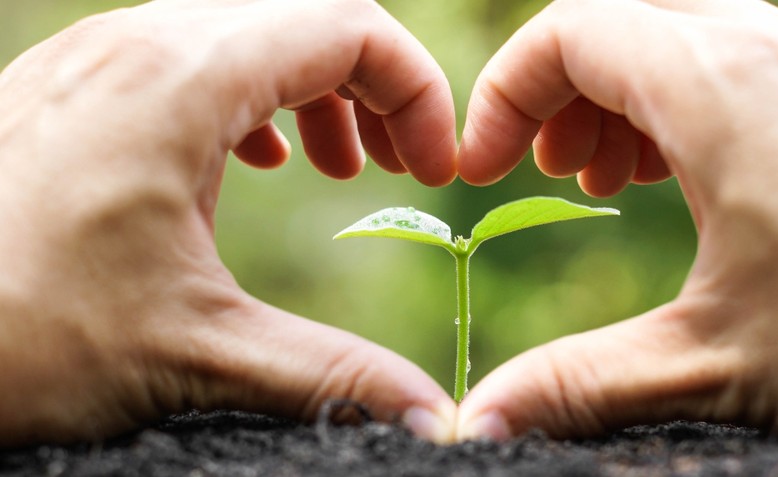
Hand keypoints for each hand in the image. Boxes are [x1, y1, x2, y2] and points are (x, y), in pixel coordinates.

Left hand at [0, 0, 457, 444]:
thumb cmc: (16, 337)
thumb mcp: (196, 357)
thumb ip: (332, 377)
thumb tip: (434, 419)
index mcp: (178, 80)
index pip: (348, 26)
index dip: (418, 92)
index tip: (435, 172)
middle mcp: (135, 44)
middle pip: (304, 14)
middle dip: (376, 85)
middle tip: (404, 166)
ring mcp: (96, 59)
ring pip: (246, 29)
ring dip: (314, 87)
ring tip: (343, 164)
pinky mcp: (73, 89)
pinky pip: (191, 55)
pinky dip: (251, 95)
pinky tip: (250, 159)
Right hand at [456, 0, 777, 441]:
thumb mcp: (709, 368)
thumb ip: (576, 385)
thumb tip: (480, 424)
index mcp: (719, 88)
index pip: (570, 33)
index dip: (503, 95)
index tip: (482, 169)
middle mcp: (773, 49)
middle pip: (623, 20)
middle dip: (561, 89)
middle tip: (546, 170)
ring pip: (686, 31)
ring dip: (626, 92)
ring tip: (610, 175)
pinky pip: (744, 59)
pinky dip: (688, 101)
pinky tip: (693, 178)